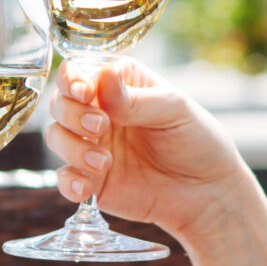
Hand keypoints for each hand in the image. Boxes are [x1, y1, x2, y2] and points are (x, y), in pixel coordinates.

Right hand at [45, 58, 259, 248]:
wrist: (209, 193)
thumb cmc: (197, 141)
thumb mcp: (175, 111)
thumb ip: (137, 99)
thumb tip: (104, 76)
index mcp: (120, 85)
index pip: (80, 72)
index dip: (73, 80)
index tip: (85, 93)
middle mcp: (100, 111)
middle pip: (60, 102)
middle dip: (71, 113)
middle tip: (100, 127)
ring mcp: (93, 146)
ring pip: (57, 137)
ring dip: (72, 147)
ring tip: (105, 162)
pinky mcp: (93, 180)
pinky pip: (65, 178)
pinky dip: (69, 182)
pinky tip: (87, 188)